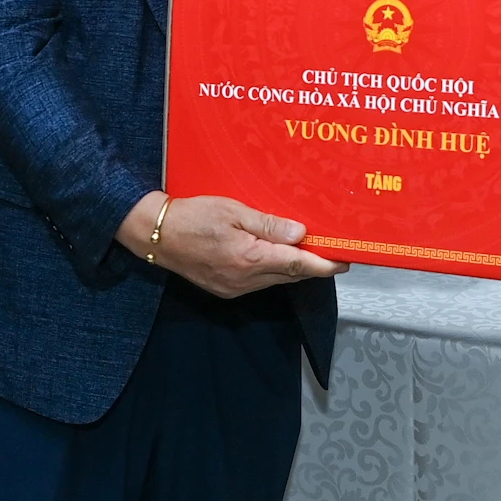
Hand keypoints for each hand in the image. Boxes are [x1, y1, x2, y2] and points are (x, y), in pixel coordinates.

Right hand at [118, 192, 347, 299]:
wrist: (155, 235)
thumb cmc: (194, 216)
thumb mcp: (234, 211)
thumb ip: (269, 224)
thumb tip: (301, 233)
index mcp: (249, 258)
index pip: (298, 265)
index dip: (325, 264)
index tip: (346, 261)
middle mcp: (245, 280)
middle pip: (291, 275)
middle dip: (314, 265)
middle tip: (335, 251)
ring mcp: (234, 288)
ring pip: (276, 280)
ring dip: (294, 267)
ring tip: (311, 250)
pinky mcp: (225, 290)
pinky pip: (260, 282)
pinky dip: (274, 270)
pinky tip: (279, 256)